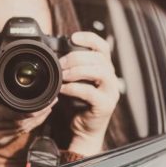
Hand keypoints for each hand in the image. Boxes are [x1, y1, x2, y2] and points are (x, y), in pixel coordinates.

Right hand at [0, 60, 54, 164]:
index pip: (13, 111)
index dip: (32, 106)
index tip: (44, 95)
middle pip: (25, 118)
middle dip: (42, 108)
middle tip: (54, 96)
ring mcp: (1, 136)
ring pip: (27, 126)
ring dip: (41, 115)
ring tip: (51, 102)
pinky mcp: (5, 141)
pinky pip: (23, 132)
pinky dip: (34, 122)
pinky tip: (41, 114)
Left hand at [59, 31, 120, 156]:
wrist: (84, 129)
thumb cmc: (77, 104)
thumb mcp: (74, 81)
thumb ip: (71, 67)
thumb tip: (54, 52)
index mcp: (104, 68)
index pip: (103, 46)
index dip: (90, 38)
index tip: (74, 37)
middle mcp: (111, 78)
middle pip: (99, 57)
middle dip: (77, 57)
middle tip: (61, 63)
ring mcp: (111, 92)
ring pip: (100, 71)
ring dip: (78, 71)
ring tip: (63, 75)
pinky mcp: (105, 105)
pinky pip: (91, 92)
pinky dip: (75, 88)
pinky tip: (64, 89)